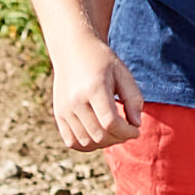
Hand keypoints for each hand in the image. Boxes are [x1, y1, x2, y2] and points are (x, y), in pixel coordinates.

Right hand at [46, 35, 139, 153]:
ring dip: (104, 143)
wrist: (73, 50)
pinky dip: (87, 145)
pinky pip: (72, 142)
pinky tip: (99, 136)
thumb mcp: (123, 74)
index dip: (127, 132)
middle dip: (118, 138)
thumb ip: (133, 99)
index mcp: (93, 88)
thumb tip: (137, 125)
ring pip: (86, 142)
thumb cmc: (102, 61)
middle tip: (127, 130)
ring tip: (114, 132)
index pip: (110, 122)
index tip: (136, 130)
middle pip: (99, 135)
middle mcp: (75, 101)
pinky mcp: (58, 115)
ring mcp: (64, 109)